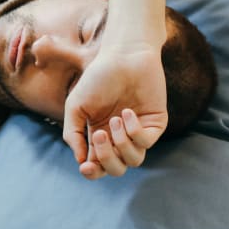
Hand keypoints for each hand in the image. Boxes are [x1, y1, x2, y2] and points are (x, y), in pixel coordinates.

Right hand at [63, 44, 167, 178]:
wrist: (124, 56)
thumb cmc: (98, 78)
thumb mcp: (75, 106)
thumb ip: (73, 134)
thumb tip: (81, 161)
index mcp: (99, 135)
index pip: (98, 165)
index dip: (92, 172)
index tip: (85, 167)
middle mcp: (119, 137)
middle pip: (116, 168)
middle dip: (107, 159)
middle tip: (99, 136)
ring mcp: (139, 131)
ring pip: (134, 160)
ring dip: (121, 143)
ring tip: (115, 119)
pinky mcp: (155, 124)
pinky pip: (146, 142)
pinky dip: (134, 131)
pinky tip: (128, 112)